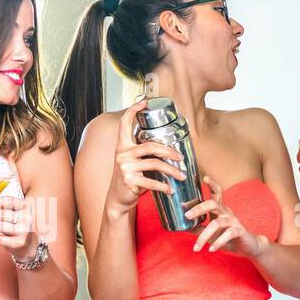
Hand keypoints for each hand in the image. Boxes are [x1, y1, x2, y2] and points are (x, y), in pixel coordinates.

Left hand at [0, 195, 37, 258]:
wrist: (27, 244)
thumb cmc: (16, 225)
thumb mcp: (11, 214)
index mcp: (25, 206)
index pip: (9, 201)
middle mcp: (26, 218)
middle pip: (2, 214)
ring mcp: (23, 231)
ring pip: (0, 226)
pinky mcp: (18, 243)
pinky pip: (0, 239)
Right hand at [108, 99, 184, 217]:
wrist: (118, 198)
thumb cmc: (130, 177)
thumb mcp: (133, 161)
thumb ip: (143, 152)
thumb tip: (169, 146)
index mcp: (122, 145)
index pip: (125, 123)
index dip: (133, 110)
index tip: (144, 101)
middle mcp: (122, 153)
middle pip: (151, 146)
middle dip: (169, 151)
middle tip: (180, 158)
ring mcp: (125, 166)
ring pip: (155, 164)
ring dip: (171, 171)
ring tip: (181, 175)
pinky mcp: (129, 180)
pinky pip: (151, 181)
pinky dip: (163, 186)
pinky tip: (170, 189)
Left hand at [186, 175, 268, 256]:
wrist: (248, 247)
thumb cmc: (228, 238)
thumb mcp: (211, 233)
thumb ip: (199, 228)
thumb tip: (183, 226)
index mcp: (220, 210)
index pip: (217, 193)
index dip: (212, 184)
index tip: (205, 178)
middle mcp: (227, 212)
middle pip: (213, 204)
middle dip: (198, 208)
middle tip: (187, 216)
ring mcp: (234, 221)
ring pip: (216, 223)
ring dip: (204, 236)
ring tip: (196, 247)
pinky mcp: (239, 231)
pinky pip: (227, 234)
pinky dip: (218, 242)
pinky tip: (211, 249)